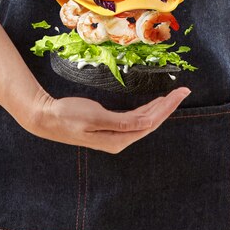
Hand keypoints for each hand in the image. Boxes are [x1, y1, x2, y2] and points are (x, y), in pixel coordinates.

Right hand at [26, 87, 191, 153]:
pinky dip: (147, 110)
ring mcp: (114, 135)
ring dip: (159, 108)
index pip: (150, 122)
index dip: (167, 108)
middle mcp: (119, 140)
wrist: (46, 117)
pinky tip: (153, 104)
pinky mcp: (109, 127)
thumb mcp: (95, 117)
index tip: (181, 93)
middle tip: (184, 90)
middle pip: (151, 122)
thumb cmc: (68, 115)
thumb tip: (148, 123)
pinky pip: (134, 119)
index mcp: (118, 139)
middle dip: (168, 106)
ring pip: (144, 120)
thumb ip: (122, 122)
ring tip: (174, 95)